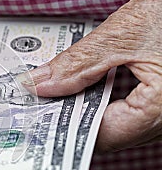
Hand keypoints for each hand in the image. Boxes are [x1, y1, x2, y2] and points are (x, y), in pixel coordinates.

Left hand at [28, 0, 161, 151]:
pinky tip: (89, 84)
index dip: (65, 127)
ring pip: (119, 123)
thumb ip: (78, 64)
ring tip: (61, 90)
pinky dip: (107, 99)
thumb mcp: (125, 33)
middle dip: (72, 116)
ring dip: (88, 107)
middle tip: (43, 99)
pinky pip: (132, 110)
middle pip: (108, 132)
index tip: (38, 114)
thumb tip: (39, 84)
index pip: (100, 137)